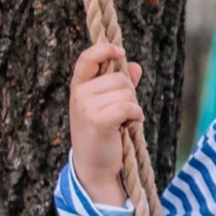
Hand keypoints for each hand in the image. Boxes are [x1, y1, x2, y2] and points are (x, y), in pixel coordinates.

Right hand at [69, 43, 143, 205]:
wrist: (94, 166)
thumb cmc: (103, 134)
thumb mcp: (109, 106)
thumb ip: (121, 85)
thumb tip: (134, 66)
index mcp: (79, 86)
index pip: (87, 58)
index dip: (104, 50)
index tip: (120, 51)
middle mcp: (79, 93)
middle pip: (120, 78)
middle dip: (130, 94)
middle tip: (122, 114)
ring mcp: (86, 106)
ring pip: (127, 94)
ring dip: (133, 109)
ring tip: (122, 123)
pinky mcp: (97, 120)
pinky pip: (128, 107)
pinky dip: (136, 116)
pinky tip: (132, 125)